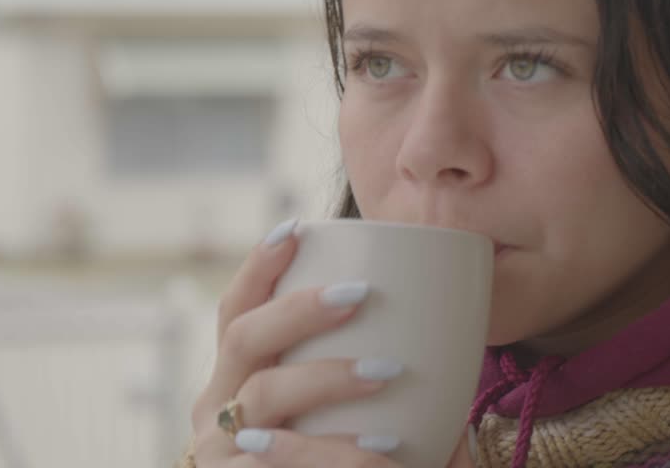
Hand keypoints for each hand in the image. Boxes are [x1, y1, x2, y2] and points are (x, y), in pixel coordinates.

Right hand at [188, 220, 402, 466]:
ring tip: (386, 376)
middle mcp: (214, 412)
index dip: (259, 267)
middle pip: (244, 340)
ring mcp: (216, 455)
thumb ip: (381, 396)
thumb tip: (455, 364)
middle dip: (298, 309)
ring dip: (324, 377)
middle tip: (358, 294)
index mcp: (233, 383)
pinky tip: (384, 452)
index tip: (297, 226)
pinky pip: (278, 461)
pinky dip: (334, 452)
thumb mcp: (343, 430)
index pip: (235, 312)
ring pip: (264, 400)